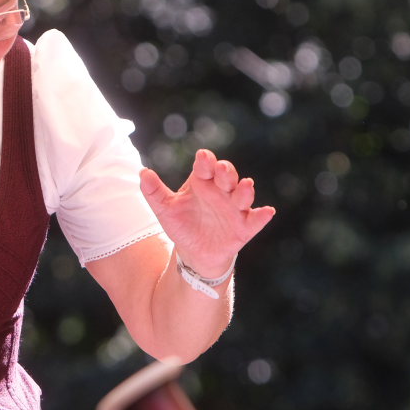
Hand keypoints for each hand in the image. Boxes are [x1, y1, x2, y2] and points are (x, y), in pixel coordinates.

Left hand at [139, 149, 275, 275]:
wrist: (194, 251)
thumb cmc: (181, 223)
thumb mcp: (164, 209)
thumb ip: (153, 191)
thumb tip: (142, 172)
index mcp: (202, 182)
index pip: (205, 167)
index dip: (205, 161)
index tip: (203, 157)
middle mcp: (221, 192)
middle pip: (227, 177)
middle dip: (226, 172)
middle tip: (221, 169)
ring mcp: (234, 209)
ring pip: (243, 196)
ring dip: (245, 191)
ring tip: (245, 185)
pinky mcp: (244, 227)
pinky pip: (256, 220)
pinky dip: (261, 216)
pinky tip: (267, 211)